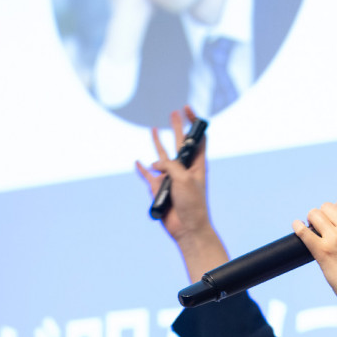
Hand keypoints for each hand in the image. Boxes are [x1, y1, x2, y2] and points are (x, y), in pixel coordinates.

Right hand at [136, 107, 228, 282]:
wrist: (187, 228)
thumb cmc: (192, 204)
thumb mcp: (184, 179)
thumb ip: (170, 166)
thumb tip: (154, 164)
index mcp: (197, 164)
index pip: (197, 139)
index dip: (193, 122)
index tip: (187, 108)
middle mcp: (184, 169)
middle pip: (180, 143)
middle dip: (176, 127)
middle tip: (173, 112)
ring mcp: (171, 178)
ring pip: (162, 156)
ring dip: (158, 142)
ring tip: (154, 129)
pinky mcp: (159, 188)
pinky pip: (148, 175)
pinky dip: (142, 169)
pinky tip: (139, 162)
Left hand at [293, 193, 336, 310]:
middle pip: (327, 206)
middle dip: (323, 214)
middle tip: (324, 226)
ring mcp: (334, 239)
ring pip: (314, 214)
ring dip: (311, 220)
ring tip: (313, 229)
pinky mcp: (321, 251)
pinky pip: (303, 231)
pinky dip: (297, 227)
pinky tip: (297, 226)